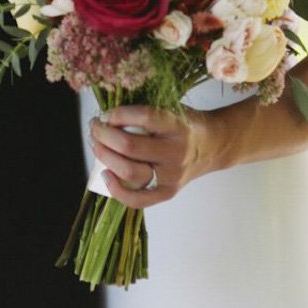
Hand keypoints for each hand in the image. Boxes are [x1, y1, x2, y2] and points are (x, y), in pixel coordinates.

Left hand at [89, 105, 213, 207]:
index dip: (118, 114)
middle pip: (130, 146)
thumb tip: (106, 116)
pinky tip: (106, 174)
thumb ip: (143, 112)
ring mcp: (172, 175)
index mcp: (177, 126)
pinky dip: (117, 190)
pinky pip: (138, 199)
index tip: (106, 113)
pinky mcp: (168, 192)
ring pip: (129, 172)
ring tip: (97, 145)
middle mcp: (176, 152)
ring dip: (105, 157)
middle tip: (95, 127)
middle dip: (103, 135)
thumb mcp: (171, 109)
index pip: (144, 117)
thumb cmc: (185, 124)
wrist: (213, 146)